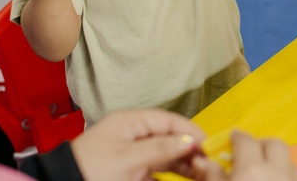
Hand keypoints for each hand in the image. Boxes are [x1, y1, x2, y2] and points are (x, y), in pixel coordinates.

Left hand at [71, 109, 205, 180]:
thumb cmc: (89, 169)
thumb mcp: (127, 158)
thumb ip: (160, 148)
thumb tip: (189, 141)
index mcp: (130, 122)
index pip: (168, 120)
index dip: (189, 131)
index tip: (207, 144)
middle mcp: (133, 135)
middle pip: (169, 138)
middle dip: (189, 149)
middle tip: (206, 162)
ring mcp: (133, 153)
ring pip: (166, 156)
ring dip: (184, 164)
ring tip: (200, 173)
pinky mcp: (132, 171)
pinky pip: (158, 170)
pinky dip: (171, 175)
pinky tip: (184, 179)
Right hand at [194, 131, 296, 180]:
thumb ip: (212, 176)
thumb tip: (205, 160)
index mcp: (252, 170)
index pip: (246, 141)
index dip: (237, 137)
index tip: (231, 139)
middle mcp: (277, 172)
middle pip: (275, 144)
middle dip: (261, 143)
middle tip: (248, 152)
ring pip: (290, 161)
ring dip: (277, 160)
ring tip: (262, 169)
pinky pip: (296, 177)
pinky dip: (286, 174)